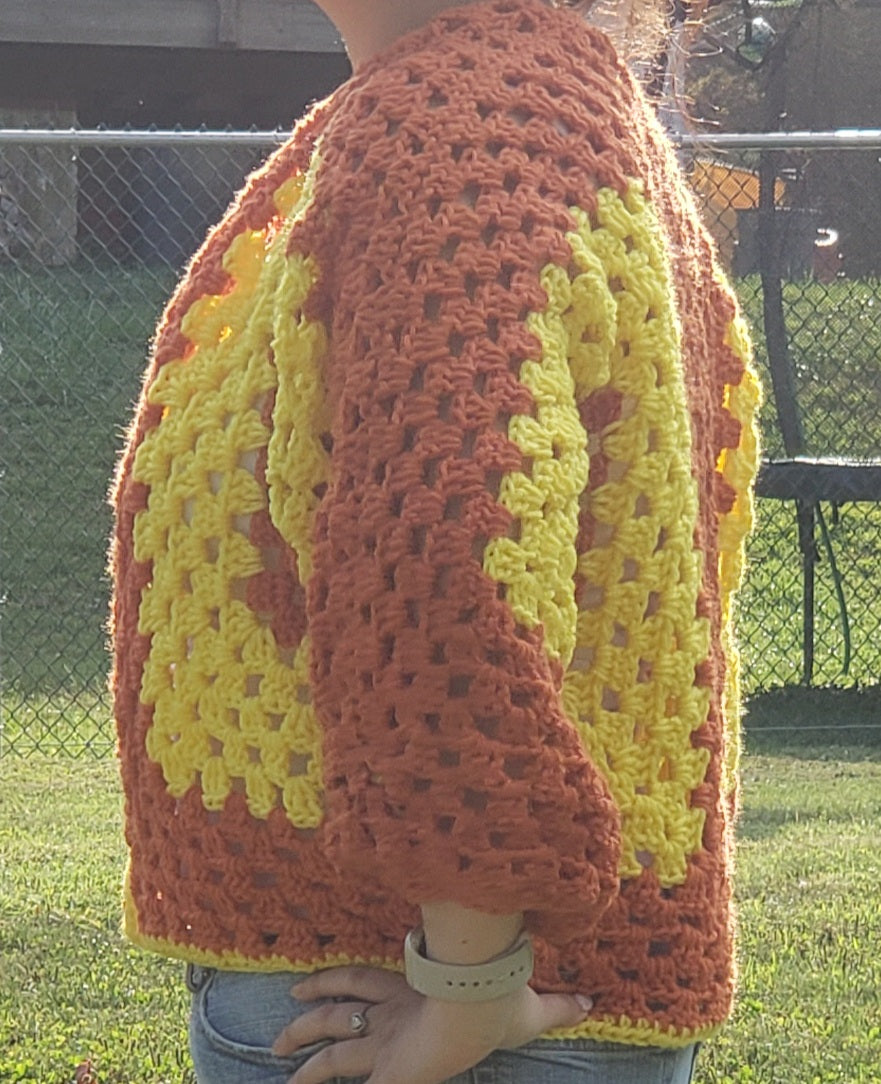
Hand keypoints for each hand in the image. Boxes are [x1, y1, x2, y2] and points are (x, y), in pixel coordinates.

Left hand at [272, 964, 592, 1083]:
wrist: (481, 1003)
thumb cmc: (500, 1001)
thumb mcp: (530, 1008)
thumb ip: (557, 1007)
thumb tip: (593, 1003)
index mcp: (410, 993)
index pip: (362, 983)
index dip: (335, 981)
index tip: (313, 983)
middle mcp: (389, 1015)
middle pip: (337, 1010)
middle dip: (308, 1019)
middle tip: (282, 1023)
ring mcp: (384, 1043)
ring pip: (331, 1046)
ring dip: (302, 1051)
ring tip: (274, 1056)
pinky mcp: (386, 1072)